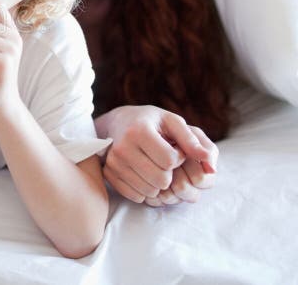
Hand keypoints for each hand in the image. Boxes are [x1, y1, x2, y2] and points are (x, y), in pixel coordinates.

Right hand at [99, 105, 217, 203]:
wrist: (118, 122)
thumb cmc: (150, 121)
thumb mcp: (172, 122)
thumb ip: (191, 139)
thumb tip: (208, 160)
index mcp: (139, 131)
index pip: (170, 160)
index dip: (179, 158)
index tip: (174, 148)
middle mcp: (122, 148)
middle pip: (161, 180)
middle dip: (169, 173)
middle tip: (164, 160)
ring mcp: (113, 163)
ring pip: (149, 191)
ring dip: (158, 184)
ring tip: (154, 166)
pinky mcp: (109, 175)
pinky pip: (136, 196)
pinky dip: (145, 189)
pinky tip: (144, 174)